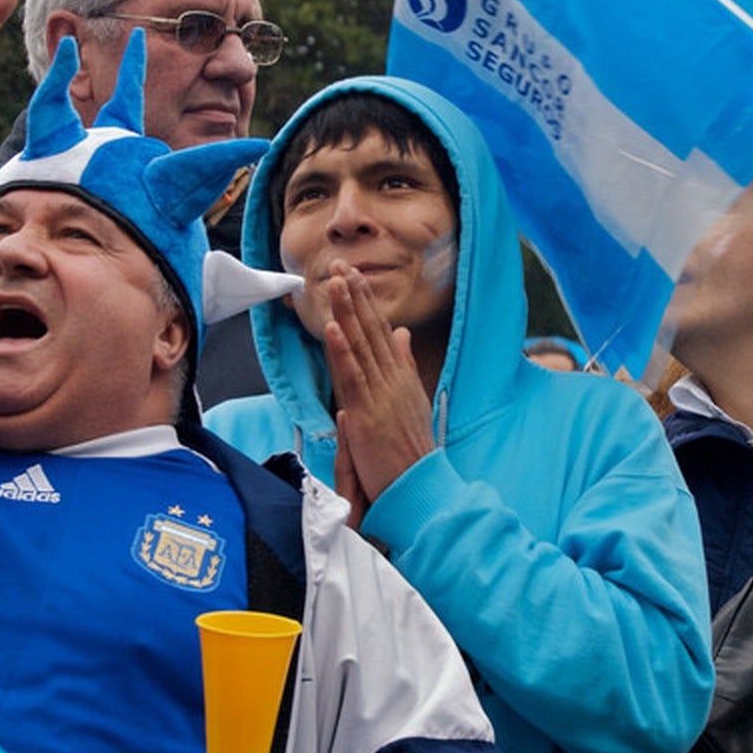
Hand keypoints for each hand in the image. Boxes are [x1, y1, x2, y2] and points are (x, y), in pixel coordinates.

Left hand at [323, 261, 435, 512]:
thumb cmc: (412, 450)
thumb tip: (401, 333)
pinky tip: (333, 328)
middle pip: (370, 330)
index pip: (380, 330)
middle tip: (340, 265)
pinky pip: (352, 377)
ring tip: (336, 283)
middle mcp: (392, 380)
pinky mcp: (367, 414)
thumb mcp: (411, 399)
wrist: (420, 486)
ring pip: (360, 346)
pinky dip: (342, 351)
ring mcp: (380, 396)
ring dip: (348, 313)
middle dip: (355, 296)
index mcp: (400, 376)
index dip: (366, 301)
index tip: (353, 275)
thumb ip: (404, 364)